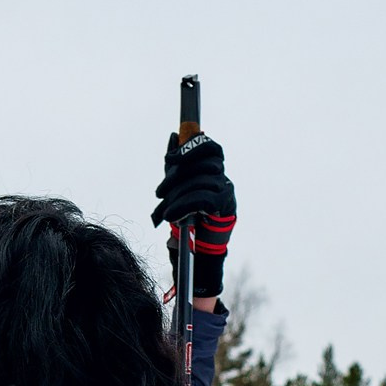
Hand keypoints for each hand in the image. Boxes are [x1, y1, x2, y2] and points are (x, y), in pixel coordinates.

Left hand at [151, 129, 235, 299]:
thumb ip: (176, 163)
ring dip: (177, 197)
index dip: (191, 148)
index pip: (209, 147)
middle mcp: (222, 177)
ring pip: (200, 182)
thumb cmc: (189, 217)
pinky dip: (184, 206)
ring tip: (164, 212)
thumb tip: (173, 136)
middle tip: (159, 192)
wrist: (199, 249)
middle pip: (201, 164)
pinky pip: (203, 199)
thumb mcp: (178, 186)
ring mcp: (226, 191)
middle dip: (175, 177)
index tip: (170, 158)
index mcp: (213, 169)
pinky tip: (172, 216)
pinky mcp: (225, 207)